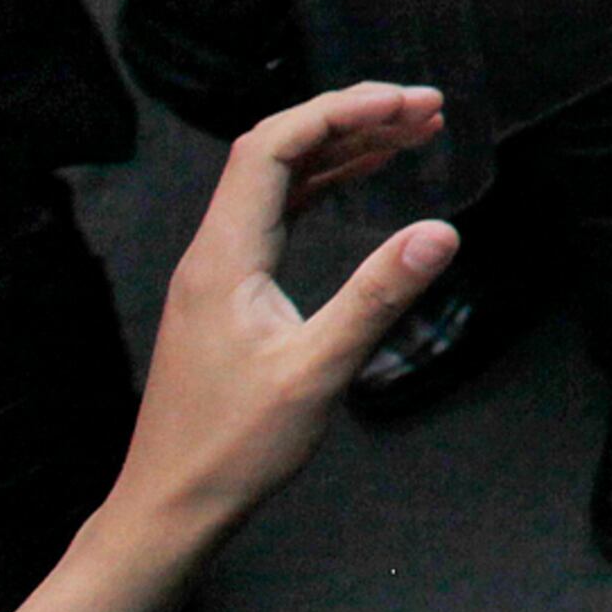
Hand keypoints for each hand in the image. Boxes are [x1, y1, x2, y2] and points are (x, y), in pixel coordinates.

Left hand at [105, 85, 459, 556]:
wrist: (169, 507)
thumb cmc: (235, 446)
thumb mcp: (316, 372)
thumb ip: (376, 297)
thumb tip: (443, 231)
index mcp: (225, 256)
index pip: (273, 147)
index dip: (341, 111)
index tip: (408, 105)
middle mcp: (213, 251)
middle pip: (276, 151)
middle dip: (350, 118)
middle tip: (426, 111)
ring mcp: (218, 272)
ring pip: (278, 182)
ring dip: (342, 150)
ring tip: (412, 135)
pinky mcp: (229, 295)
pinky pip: (279, 216)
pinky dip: (325, 188)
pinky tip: (364, 185)